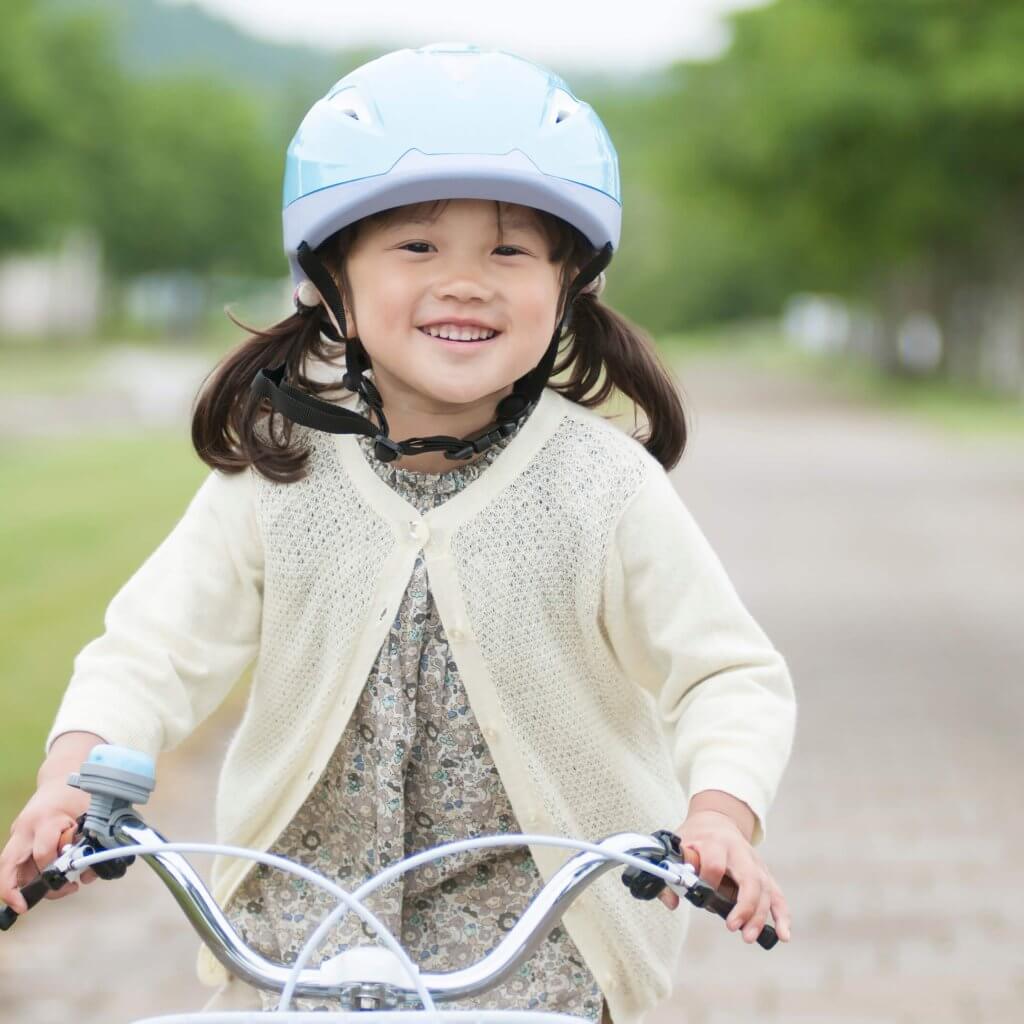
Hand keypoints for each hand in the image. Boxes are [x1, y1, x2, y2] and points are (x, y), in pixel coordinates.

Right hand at [0, 780, 96, 913]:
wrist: (60, 777)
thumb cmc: (77, 794)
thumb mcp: (89, 812)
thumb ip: (89, 839)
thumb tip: (89, 869)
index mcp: (45, 820)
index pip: (43, 853)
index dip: (53, 870)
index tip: (67, 882)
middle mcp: (26, 829)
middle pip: (8, 864)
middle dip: (13, 890)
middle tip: (27, 905)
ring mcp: (18, 834)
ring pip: (8, 867)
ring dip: (20, 886)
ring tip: (45, 894)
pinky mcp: (18, 839)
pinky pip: (15, 863)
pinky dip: (24, 877)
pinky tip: (40, 885)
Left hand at [656, 810, 791, 942]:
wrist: (716, 819)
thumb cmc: (694, 838)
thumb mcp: (678, 847)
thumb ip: (671, 875)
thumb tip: (671, 903)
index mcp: (715, 842)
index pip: (715, 864)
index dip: (708, 882)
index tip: (699, 897)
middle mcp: (739, 851)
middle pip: (749, 878)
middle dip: (744, 905)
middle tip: (732, 927)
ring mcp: (755, 862)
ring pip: (765, 889)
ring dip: (759, 915)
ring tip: (749, 937)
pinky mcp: (764, 873)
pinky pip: (777, 895)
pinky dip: (782, 915)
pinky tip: (783, 935)